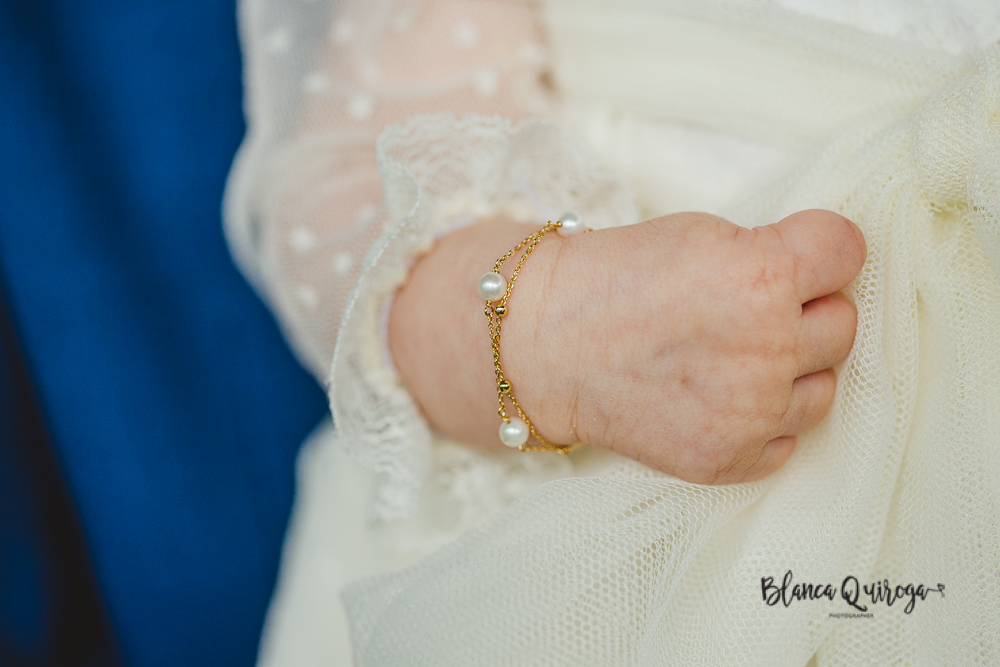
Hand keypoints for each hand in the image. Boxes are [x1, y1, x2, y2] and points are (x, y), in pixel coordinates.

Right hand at [502, 210, 866, 483]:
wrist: (544, 347)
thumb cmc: (615, 280)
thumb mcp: (700, 235)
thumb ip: (771, 253)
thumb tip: (824, 279)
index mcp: (761, 277)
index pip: (847, 250)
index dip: (820, 249)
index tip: (797, 255)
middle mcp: (767, 349)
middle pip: (842, 323)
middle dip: (804, 310)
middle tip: (747, 308)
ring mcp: (750, 414)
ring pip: (824, 387)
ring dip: (791, 370)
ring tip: (732, 355)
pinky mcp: (730, 459)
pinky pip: (788, 438)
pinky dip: (762, 420)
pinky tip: (718, 396)